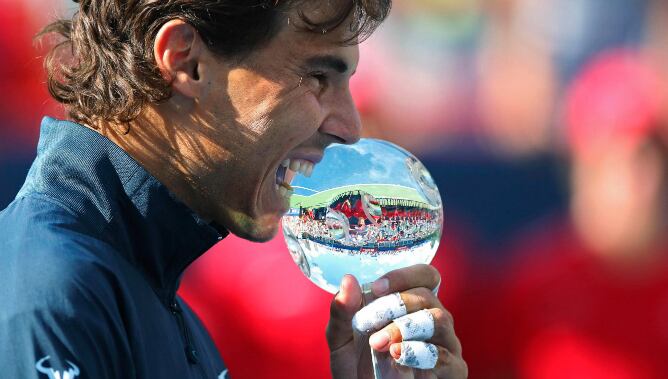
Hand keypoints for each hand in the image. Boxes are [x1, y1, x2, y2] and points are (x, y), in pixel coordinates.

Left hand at [326, 264, 467, 377]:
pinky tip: (396, 355)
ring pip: (439, 319)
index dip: (404, 276)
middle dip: (395, 305)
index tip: (377, 287)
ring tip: (379, 344)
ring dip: (405, 328)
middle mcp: (435, 320)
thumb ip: (343, 312)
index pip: (425, 275)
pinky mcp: (453, 370)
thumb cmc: (357, 365)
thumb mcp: (342, 339)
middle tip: (370, 325)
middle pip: (427, 296)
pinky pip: (444, 356)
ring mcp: (447, 345)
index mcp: (414, 305)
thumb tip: (349, 280)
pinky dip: (417, 353)